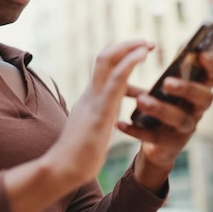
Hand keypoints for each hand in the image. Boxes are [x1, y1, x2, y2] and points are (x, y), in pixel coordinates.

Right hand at [42, 40, 155, 186]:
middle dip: (126, 46)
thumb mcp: (93, 129)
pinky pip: (116, 79)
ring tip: (148, 43)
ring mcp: (94, 99)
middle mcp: (91, 93)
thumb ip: (101, 117)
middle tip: (147, 42)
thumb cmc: (78, 155)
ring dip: (129, 48)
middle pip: (104, 58)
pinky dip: (129, 62)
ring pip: (107, 61)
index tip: (140, 54)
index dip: (121, 57)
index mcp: (91, 98)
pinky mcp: (100, 110)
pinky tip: (142, 54)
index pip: (103, 69)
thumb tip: (109, 116)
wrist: (64, 169)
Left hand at [116, 53, 212, 190]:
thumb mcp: (167, 92)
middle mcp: (197, 110)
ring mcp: (186, 129)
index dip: (210, 66)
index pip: (212, 78)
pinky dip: (137, 131)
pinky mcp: (171, 145)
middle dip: (187, 88)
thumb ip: (167, 74)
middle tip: (167, 82)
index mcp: (197, 93)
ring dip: (160, 108)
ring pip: (180, 119)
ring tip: (141, 100)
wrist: (158, 147)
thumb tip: (150, 46)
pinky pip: (155, 138)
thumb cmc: (163, 109)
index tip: (200, 54)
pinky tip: (120, 124)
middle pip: (203, 98)